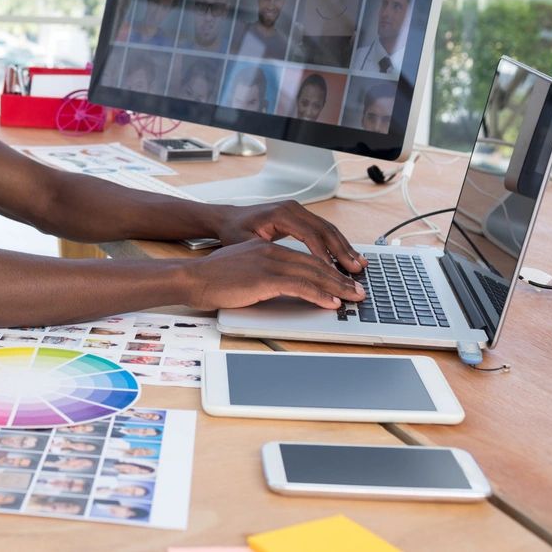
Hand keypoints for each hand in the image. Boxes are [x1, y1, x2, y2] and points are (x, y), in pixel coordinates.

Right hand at [187, 238, 364, 310]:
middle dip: (341, 278)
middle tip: (358, 290)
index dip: (329, 269)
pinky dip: (319, 294)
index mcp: (267, 248)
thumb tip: (285, 287)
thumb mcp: (244, 270)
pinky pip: (300, 286)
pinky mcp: (265, 277)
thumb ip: (265, 274)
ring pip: (313, 274)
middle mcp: (272, 252)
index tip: (344, 280)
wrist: (193, 279)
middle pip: (316, 264)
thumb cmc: (213, 279)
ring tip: (353, 297)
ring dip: (337, 287)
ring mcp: (269, 263)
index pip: (307, 258)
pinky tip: (331, 302)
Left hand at [213, 199, 365, 273]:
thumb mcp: (246, 244)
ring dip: (345, 247)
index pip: (309, 235)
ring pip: (328, 229)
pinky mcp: (300, 216)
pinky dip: (337, 244)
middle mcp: (292, 208)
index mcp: (280, 214)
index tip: (333, 273)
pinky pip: (323, 230)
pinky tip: (347, 257)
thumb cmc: (233, 231)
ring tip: (359, 264)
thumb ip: (268, 254)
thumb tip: (289, 268)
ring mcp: (298, 210)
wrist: (227, 219)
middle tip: (356, 270)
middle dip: (342, 251)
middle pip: (325, 230)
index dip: (323, 255)